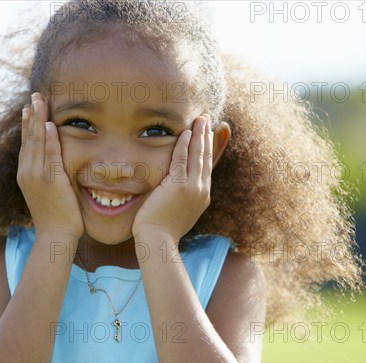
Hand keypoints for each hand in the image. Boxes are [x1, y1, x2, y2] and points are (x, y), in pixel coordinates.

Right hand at [17, 92, 83, 239]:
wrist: (55, 236)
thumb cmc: (55, 218)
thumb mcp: (46, 193)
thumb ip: (47, 177)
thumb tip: (53, 168)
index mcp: (25, 174)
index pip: (26, 144)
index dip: (28, 125)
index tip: (30, 108)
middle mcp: (27, 172)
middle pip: (29, 137)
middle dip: (32, 115)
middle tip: (34, 96)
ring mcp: (37, 176)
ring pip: (37, 142)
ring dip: (39, 120)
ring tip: (40, 101)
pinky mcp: (50, 180)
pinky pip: (50, 155)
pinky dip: (50, 139)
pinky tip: (50, 124)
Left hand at [132, 114, 212, 242]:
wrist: (158, 240)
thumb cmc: (162, 230)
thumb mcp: (178, 212)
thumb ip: (180, 198)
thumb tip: (174, 191)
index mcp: (202, 196)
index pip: (206, 167)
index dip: (207, 149)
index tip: (206, 135)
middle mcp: (201, 190)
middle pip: (206, 157)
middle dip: (206, 137)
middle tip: (206, 120)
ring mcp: (192, 188)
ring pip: (197, 155)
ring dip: (199, 135)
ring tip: (200, 119)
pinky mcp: (179, 185)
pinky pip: (182, 159)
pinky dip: (184, 144)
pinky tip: (185, 132)